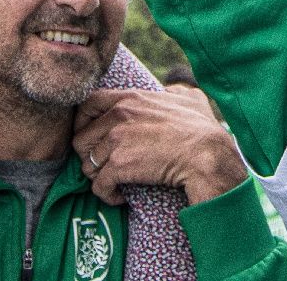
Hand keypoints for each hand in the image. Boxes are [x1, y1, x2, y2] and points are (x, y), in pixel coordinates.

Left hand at [73, 88, 246, 205]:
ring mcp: (116, 140)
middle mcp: (118, 116)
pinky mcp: (119, 166)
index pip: (88, 104)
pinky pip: (98, 186)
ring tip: (113, 182)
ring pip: (87, 165)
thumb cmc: (202, 128)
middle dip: (90, 156)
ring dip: (98, 177)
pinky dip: (107, 194)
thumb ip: (175, 91)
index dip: (83, 123)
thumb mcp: (190, 99)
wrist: (206, 154)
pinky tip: (120, 196)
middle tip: (105, 166)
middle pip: (81, 139)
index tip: (93, 138)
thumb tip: (172, 91)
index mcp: (130, 98)